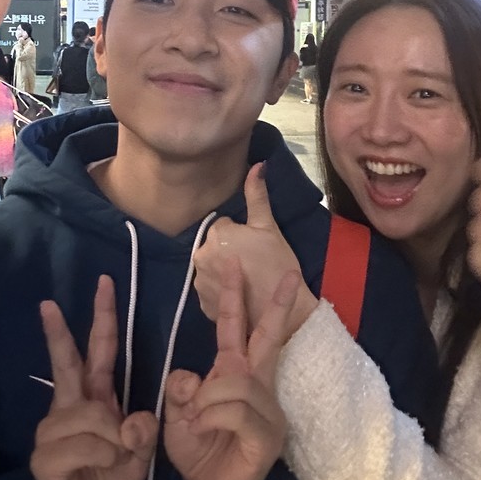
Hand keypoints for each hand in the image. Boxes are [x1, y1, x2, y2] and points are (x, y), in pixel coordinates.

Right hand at [30, 276, 159, 479]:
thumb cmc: (111, 477)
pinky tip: (99, 468)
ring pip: (93, 416)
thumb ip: (143, 431)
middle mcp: (68, 407)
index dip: (103, 319)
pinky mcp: (44, 456)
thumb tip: (130, 420)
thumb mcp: (140, 452)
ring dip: (114, 439)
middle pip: (66, 363)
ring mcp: (51, 430)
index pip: (99, 352)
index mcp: (93, 398)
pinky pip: (86, 445)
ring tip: (114, 458)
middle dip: (59, 332)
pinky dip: (102, 456)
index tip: (105, 285)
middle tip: (49, 303)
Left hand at [164, 259, 296, 479]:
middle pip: (267, 336)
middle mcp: (256, 385)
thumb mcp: (177, 414)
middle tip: (288, 271)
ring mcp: (267, 409)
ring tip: (198, 423)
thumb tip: (190, 376)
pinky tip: (204, 431)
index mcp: (233, 373)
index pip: (236, 328)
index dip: (235, 296)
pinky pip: (235, 411)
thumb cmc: (198, 450)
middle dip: (275, 303)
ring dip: (207, 401)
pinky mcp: (267, 435)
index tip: (236, 262)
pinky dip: (212, 419)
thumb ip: (181, 389)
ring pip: (234, 381)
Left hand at [195, 164, 316, 334]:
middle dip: (229, 251)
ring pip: (210, 267)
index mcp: (216, 235)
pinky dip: (220, 291)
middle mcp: (200, 256)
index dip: (242, 235)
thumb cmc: (278, 265)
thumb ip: (257, 196)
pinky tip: (239, 296)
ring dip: (222, 270)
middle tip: (254, 263)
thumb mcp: (269, 228)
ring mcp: (199, 282)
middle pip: (214, 246)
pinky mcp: (202, 304)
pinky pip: (209, 289)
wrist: (281, 314)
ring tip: (248, 281)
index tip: (256, 247)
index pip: (224, 226)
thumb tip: (257, 165)